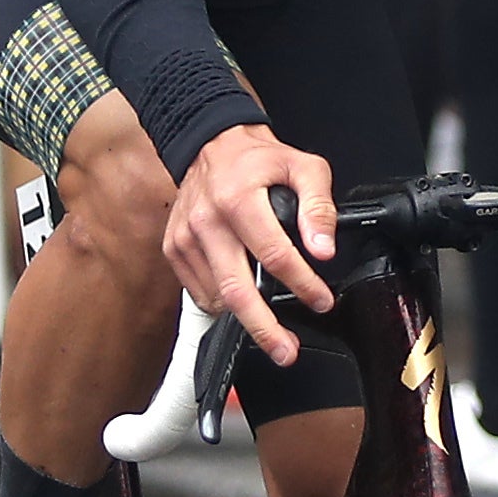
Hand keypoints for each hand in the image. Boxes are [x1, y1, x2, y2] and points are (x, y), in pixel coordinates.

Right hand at [162, 122, 336, 368]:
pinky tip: (242, 294)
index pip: (274, 256)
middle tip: (286, 352)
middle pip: (236, 290)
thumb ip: (319, 207)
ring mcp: (185, 239)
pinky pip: (199, 292)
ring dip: (246, 317)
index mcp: (238, 200)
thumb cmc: (257, 160)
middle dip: (264, 328)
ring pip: (216, 297)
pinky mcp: (174, 249)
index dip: (302, 285)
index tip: (321, 301)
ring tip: (270, 325)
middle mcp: (207, 222)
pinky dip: (223, 302)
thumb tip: (323, 250)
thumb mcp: (304, 167)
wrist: (211, 144)